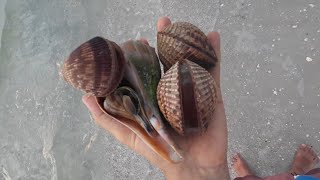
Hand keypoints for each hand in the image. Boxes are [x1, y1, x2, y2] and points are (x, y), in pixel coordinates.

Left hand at [82, 17, 229, 179]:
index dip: (142, 55)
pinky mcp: (211, 94)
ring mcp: (192, 91)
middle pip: (168, 61)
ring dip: (188, 41)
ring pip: (190, 61)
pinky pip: (214, 70)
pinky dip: (215, 53)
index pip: (147, 71)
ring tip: (184, 24)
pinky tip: (213, 37)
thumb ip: (107, 118)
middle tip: (162, 23)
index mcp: (155, 97)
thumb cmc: (160, 152)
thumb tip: (86, 97)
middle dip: (164, 42)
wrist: (193, 166)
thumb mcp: (129, 134)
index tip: (137, 41)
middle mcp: (172, 91)